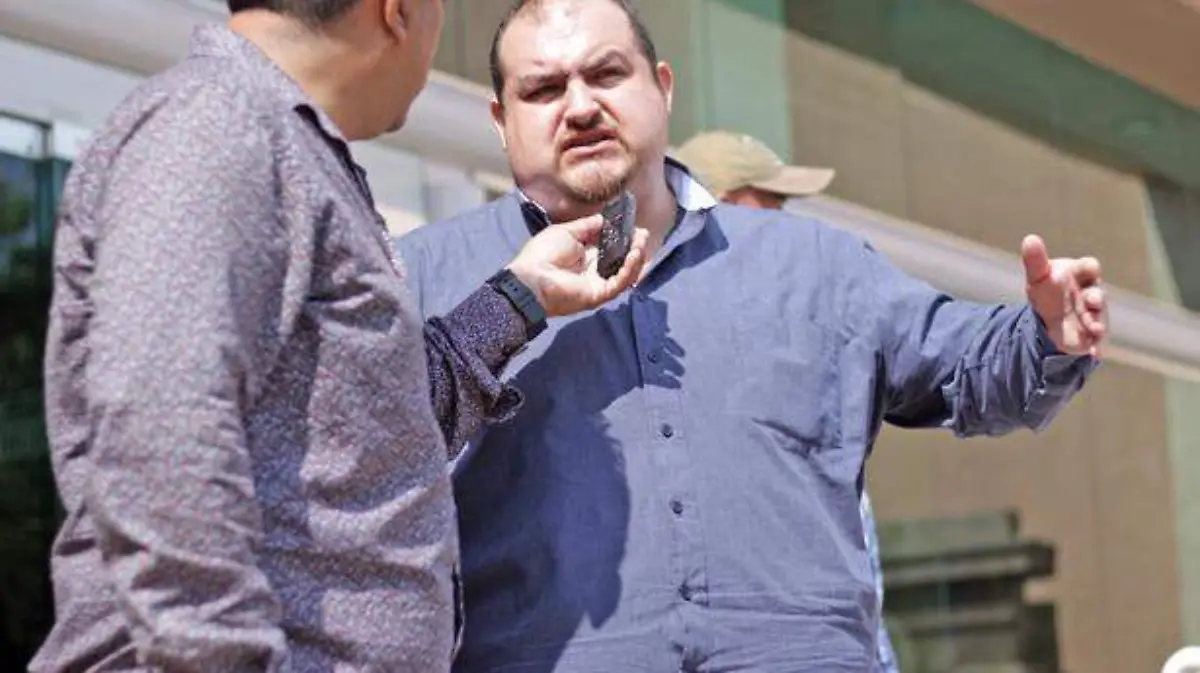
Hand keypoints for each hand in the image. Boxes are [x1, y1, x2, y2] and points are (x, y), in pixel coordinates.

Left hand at [507, 214, 649, 316]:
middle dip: (634, 246)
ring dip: (636, 256)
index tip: (633, 225)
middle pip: (622, 259)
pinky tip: (634, 254)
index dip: (623, 236)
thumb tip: (605, 219)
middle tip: (643, 234)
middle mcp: (594, 270)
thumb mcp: (567, 231)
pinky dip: (629, 269)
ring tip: (641, 242)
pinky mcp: (599, 294)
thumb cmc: (543, 253)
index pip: (611, 246)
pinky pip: (620, 282)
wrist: (531, 278)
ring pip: (625, 272)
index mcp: (585, 255)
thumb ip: (588, 225)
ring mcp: (597, 283)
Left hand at [1021, 234, 1106, 356]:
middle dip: (1096, 297)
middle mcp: (1091, 293)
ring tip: (1093, 328)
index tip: (1090, 268)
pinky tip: (1094, 354)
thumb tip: (1030, 238)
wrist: (1049, 318)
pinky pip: (1097, 342)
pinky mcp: (1091, 335)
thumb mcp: (1039, 277)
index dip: (1089, 268)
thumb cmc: (1049, 290)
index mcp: (1081, 275)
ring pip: (1098, 318)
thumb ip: (1035, 260)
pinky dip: (1097, 348)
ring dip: (1097, 322)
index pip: (1088, 267)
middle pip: (1097, 293)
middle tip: (1091, 300)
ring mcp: (1093, 315)